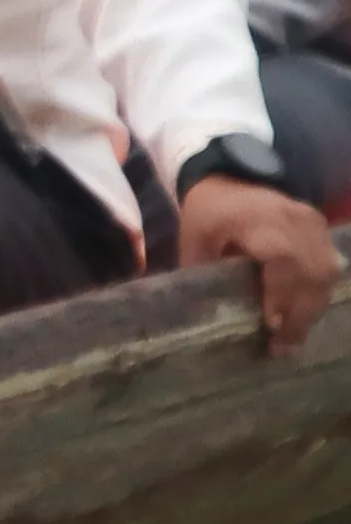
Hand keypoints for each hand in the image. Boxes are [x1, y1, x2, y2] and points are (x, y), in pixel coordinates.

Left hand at [180, 172, 336, 354]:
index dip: (283, 294)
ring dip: (311, 308)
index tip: (271, 325)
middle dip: (299, 313)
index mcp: (259, 219)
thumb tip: (205, 316)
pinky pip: (329, 266)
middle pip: (311, 271)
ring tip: (292, 339)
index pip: (284, 258)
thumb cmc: (207, 212)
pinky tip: (302, 315)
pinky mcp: (321, 229)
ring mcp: (313, 223)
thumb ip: (201, 274)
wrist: (228, 176)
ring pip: (326, 273)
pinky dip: (318, 293)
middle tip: (282, 347)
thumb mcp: (193, 240)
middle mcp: (295, 220)